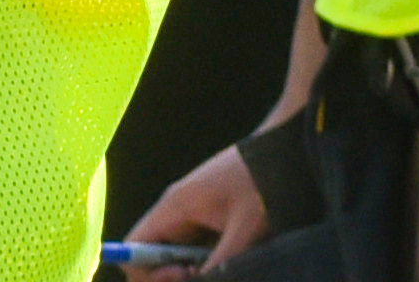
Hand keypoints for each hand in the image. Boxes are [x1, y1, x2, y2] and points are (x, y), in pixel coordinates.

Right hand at [129, 139, 272, 270]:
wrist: (284, 150)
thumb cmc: (263, 180)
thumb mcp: (244, 229)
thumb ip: (220, 265)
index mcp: (174, 207)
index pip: (134, 246)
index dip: (146, 274)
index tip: (182, 276)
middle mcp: (176, 211)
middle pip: (153, 257)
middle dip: (174, 275)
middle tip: (205, 274)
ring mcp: (192, 215)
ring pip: (176, 256)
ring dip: (194, 270)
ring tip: (222, 264)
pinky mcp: (209, 219)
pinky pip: (195, 250)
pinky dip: (208, 261)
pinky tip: (231, 256)